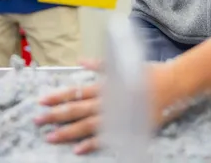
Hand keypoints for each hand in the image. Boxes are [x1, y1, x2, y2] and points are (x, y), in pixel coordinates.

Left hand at [35, 61, 182, 153]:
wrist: (173, 85)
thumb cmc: (149, 73)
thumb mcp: (123, 64)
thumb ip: (100, 65)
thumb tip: (80, 60)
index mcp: (106, 85)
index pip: (76, 91)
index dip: (58, 96)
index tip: (41, 100)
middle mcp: (108, 100)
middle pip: (76, 109)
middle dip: (55, 115)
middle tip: (37, 121)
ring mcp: (117, 116)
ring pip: (87, 125)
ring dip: (68, 132)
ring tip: (51, 137)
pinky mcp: (128, 128)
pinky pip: (106, 138)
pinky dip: (91, 144)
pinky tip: (78, 150)